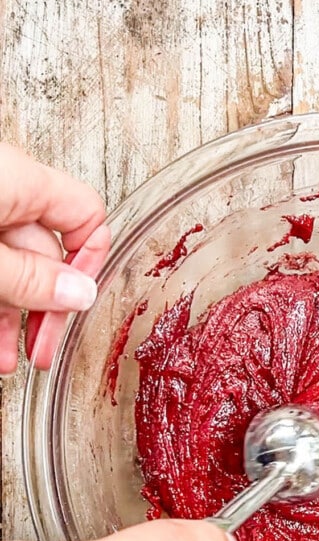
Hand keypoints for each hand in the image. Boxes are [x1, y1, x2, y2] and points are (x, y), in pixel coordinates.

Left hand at [0, 143, 109, 373]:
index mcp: (21, 181)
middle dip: (46, 309)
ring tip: (9, 359)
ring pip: (12, 269)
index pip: (86, 215)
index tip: (75, 302)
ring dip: (14, 319)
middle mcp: (5, 190)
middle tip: (43, 349)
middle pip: (46, 254)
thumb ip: (30, 278)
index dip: (89, 262)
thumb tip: (78, 295)